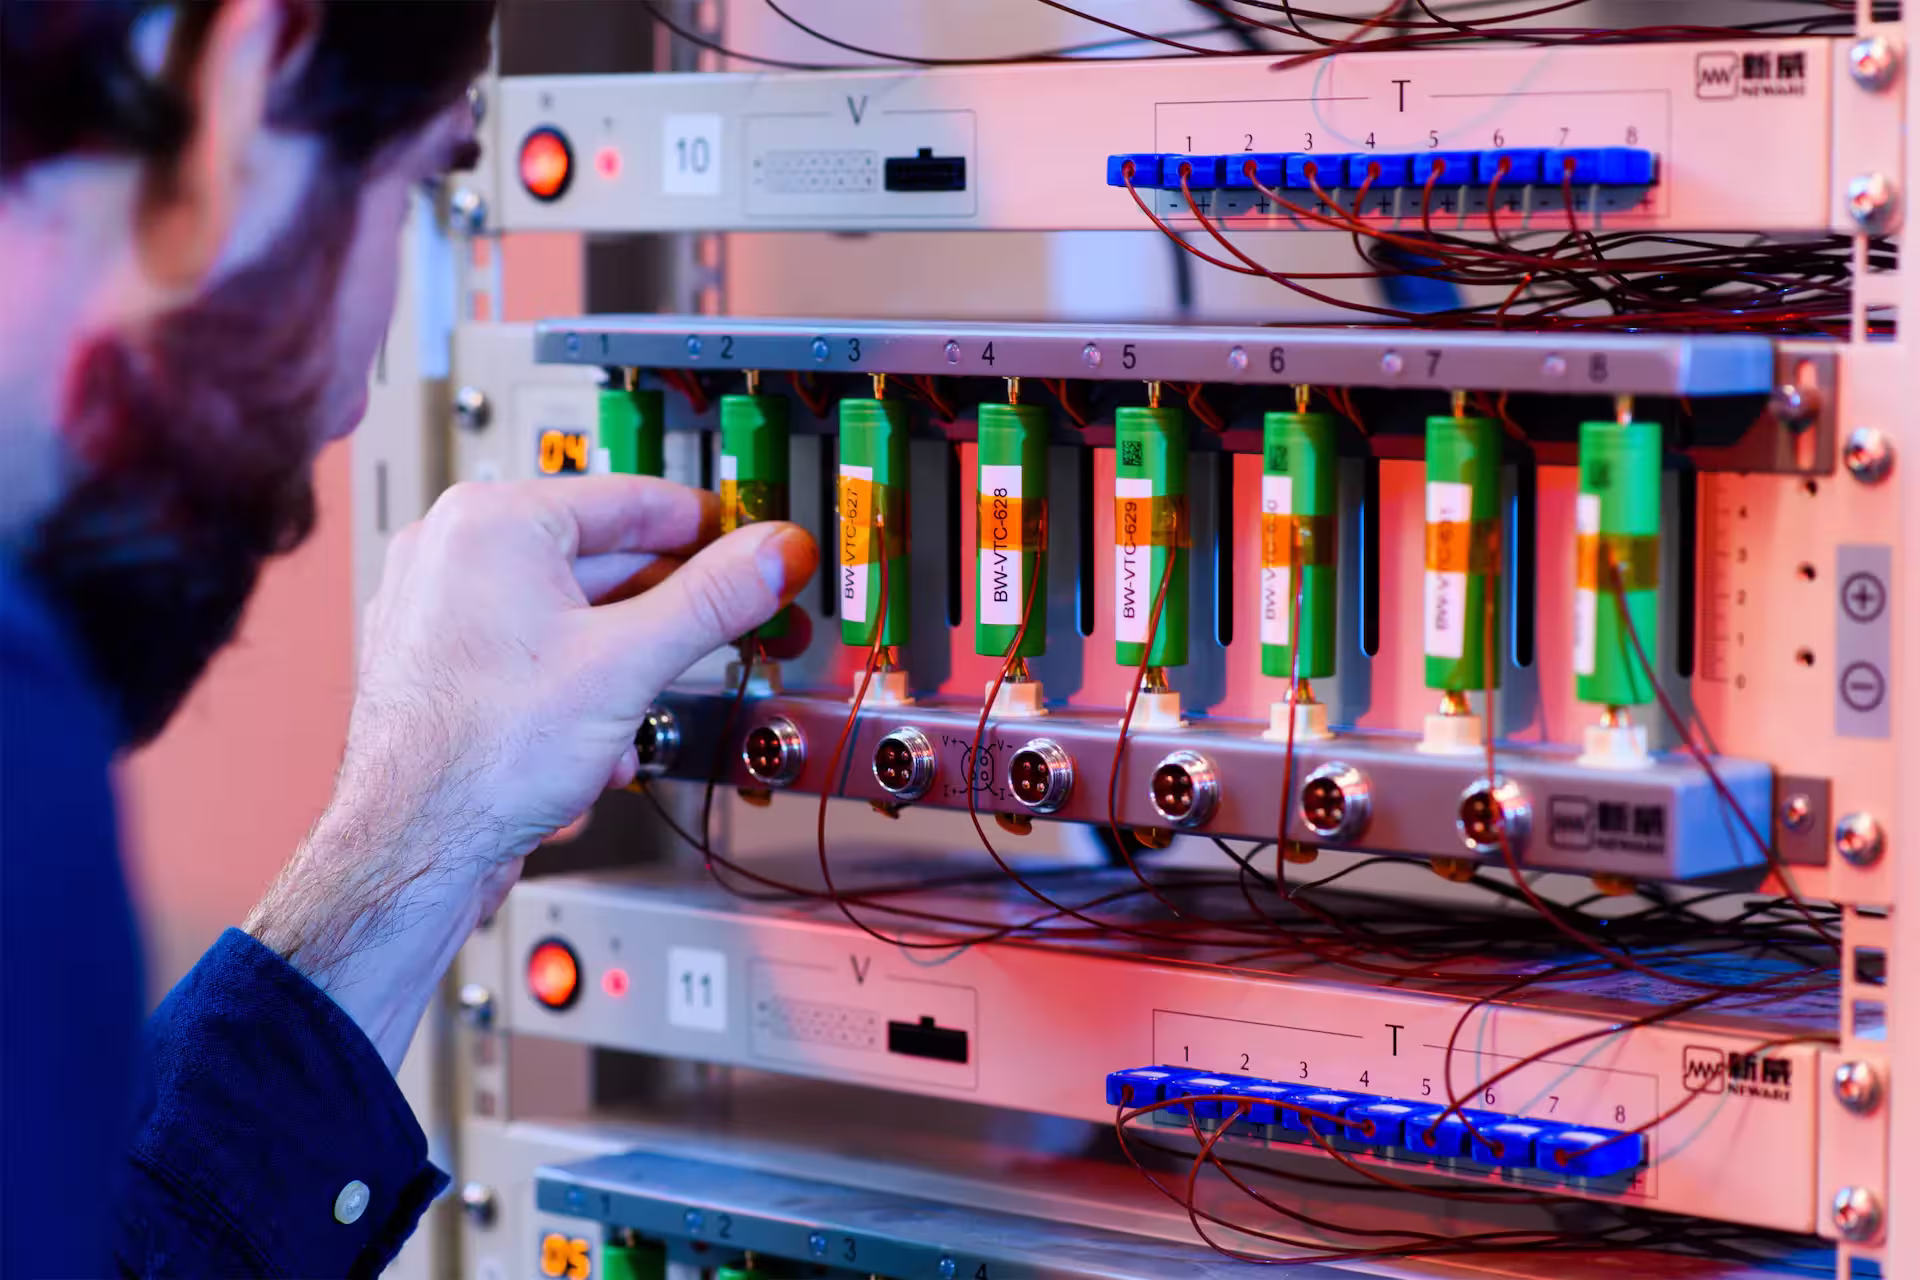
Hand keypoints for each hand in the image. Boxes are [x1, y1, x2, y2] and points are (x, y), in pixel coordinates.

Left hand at [246, 476, 816, 1068]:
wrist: (412, 850)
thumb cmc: (480, 756)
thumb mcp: (630, 663)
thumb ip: (713, 599)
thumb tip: (772, 553)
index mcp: (491, 521)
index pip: (631, 499)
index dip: (707, 528)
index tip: (750, 545)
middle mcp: (452, 551)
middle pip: (602, 563)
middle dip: (663, 618)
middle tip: (725, 629)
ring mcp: (438, 610)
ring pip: (571, 619)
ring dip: (619, 670)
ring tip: (634, 718)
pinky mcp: (440, 666)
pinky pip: (534, 659)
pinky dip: (574, 695)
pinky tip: (591, 748)